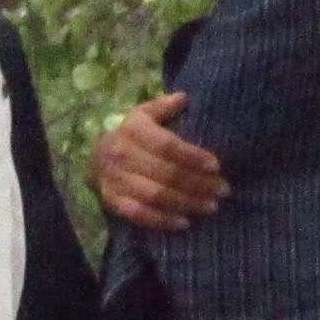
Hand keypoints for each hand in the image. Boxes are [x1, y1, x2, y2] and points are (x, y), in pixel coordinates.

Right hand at [93, 92, 227, 228]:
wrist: (96, 156)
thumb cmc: (131, 135)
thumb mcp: (143, 115)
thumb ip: (163, 107)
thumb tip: (184, 97)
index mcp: (133, 130)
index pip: (167, 145)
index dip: (192, 156)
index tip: (216, 166)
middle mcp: (122, 154)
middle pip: (166, 173)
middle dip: (198, 184)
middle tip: (223, 190)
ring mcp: (116, 179)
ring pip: (156, 195)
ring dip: (186, 203)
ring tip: (211, 206)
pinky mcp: (113, 200)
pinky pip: (139, 213)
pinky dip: (162, 220)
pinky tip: (184, 222)